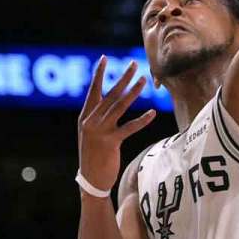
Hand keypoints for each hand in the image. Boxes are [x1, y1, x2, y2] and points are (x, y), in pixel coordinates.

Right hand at [77, 57, 156, 191]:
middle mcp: (91, 121)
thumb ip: (97, 116)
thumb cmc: (93, 155)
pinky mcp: (110, 142)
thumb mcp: (90, 133)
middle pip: (110, 94)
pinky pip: (129, 128)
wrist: (90, 180)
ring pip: (120, 106)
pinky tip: (152, 112)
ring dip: (133, 92)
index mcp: (85, 116)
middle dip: (123, 77)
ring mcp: (100, 131)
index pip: (93, 90)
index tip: (104, 58)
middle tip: (134, 64)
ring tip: (144, 80)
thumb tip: (107, 100)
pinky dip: (142, 120)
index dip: (99, 74)